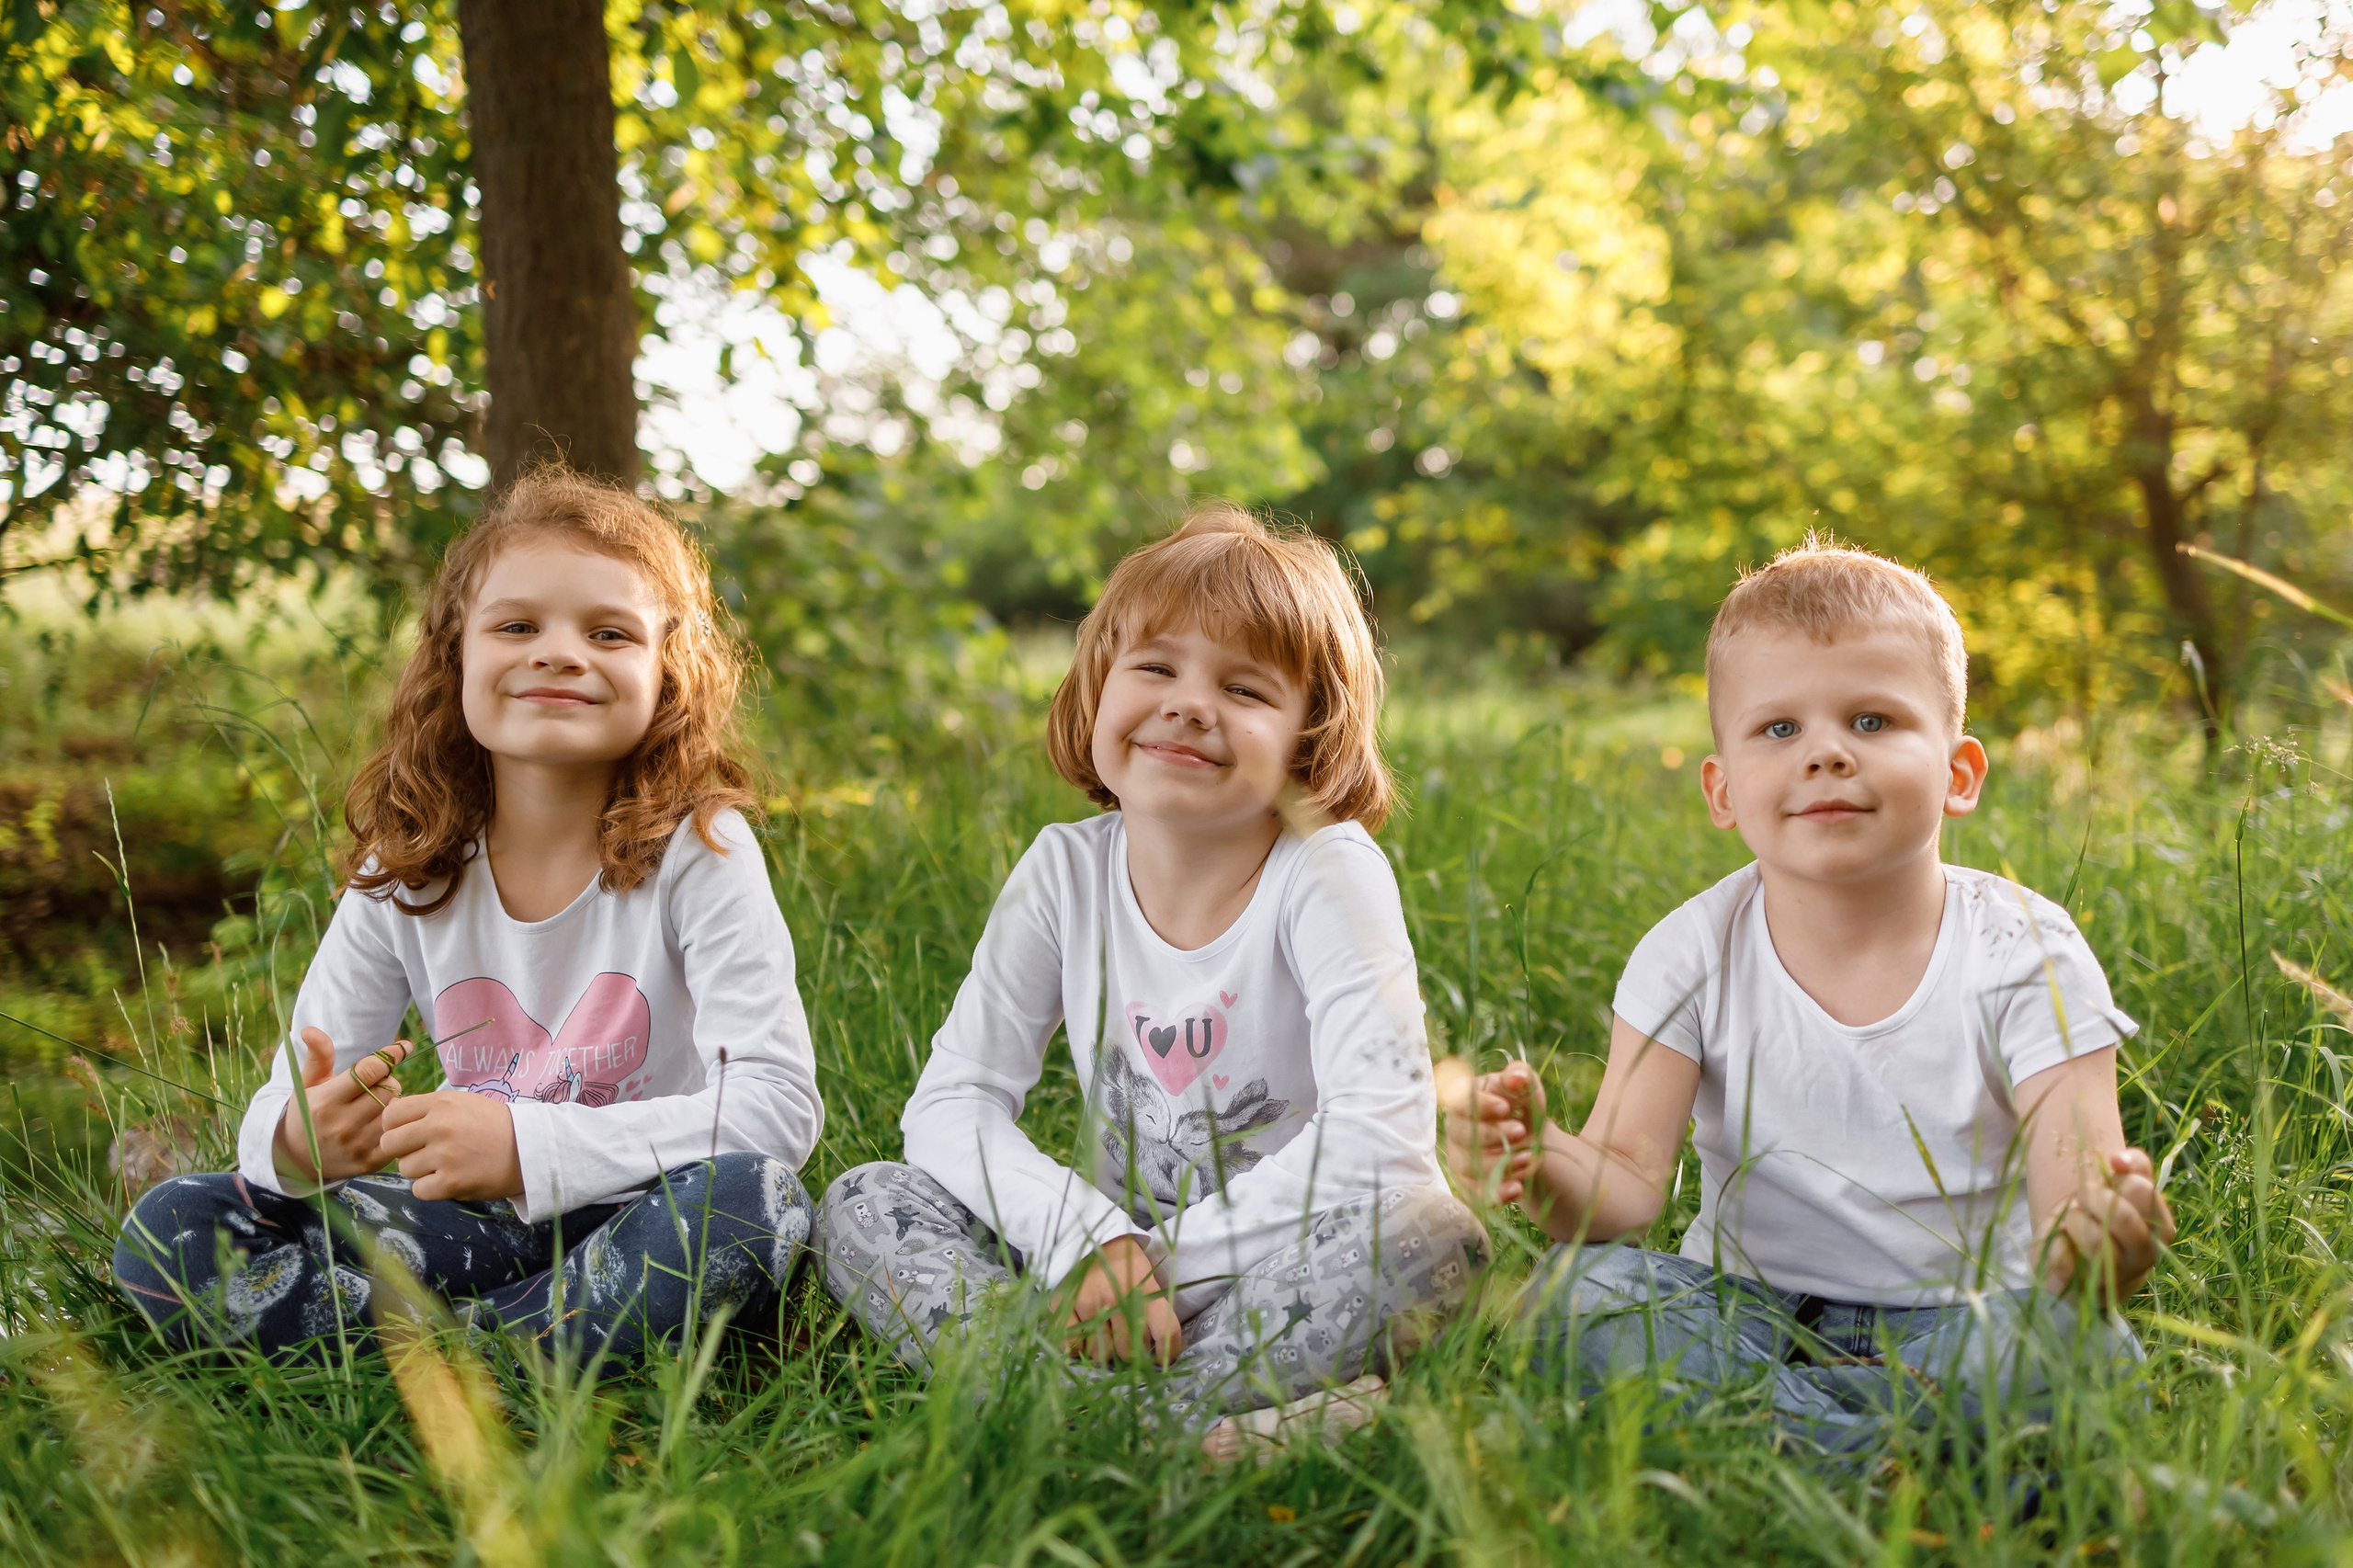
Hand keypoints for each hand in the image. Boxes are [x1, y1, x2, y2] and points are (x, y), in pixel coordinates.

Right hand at [274, 1028, 411, 1182]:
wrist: (297, 1158)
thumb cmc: (307, 1111)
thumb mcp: (307, 1083)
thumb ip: (318, 1056)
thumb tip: (310, 1029)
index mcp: (326, 1101)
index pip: (370, 1070)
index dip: (389, 1055)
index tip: (402, 1047)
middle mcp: (341, 1124)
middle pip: (389, 1089)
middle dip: (388, 1081)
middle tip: (377, 1084)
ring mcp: (356, 1145)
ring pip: (396, 1110)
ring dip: (393, 1103)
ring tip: (377, 1103)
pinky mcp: (369, 1162)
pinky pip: (398, 1134)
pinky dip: (396, 1125)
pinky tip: (383, 1121)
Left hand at [378, 1090, 524, 1202]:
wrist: (530, 1149)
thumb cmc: (493, 1125)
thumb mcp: (462, 1103)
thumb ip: (427, 1107)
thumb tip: (389, 1114)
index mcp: (441, 1103)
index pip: (390, 1116)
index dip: (395, 1127)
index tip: (410, 1134)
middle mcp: (440, 1126)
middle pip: (390, 1144)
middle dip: (402, 1151)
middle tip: (424, 1152)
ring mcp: (445, 1156)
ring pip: (405, 1168)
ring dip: (420, 1170)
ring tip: (445, 1164)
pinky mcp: (452, 1183)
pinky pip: (419, 1190)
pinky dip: (432, 1188)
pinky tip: (450, 1179)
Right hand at [1062, 1236, 1181, 1365]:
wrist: (1088, 1236)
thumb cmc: (1123, 1262)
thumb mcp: (1146, 1275)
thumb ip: (1154, 1308)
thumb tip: (1160, 1351)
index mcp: (1144, 1288)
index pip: (1165, 1330)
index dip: (1166, 1352)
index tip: (1161, 1360)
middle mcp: (1117, 1296)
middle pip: (1128, 1350)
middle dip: (1129, 1353)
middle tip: (1125, 1342)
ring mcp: (1089, 1302)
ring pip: (1101, 1353)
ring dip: (1104, 1351)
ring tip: (1104, 1336)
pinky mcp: (1064, 1305)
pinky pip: (1073, 1346)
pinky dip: (1078, 1349)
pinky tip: (1083, 1337)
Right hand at [1440, 1058, 1546, 1205]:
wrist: (1529, 1139)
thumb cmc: (1521, 1106)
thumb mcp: (1525, 1088)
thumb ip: (1520, 1076)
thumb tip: (1518, 1078)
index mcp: (1465, 1099)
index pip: (1460, 1100)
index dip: (1480, 1105)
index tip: (1505, 1108)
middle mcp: (1456, 1128)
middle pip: (1462, 1134)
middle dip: (1492, 1135)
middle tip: (1522, 1133)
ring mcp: (1460, 1157)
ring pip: (1469, 1165)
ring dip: (1499, 1164)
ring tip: (1529, 1158)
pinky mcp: (1469, 1183)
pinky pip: (1475, 1193)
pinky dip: (1495, 1194)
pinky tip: (1516, 1189)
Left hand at [2046, 1147, 2175, 1302]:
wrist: (2073, 1249)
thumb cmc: (2099, 1212)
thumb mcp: (2118, 1185)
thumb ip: (2132, 1165)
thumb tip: (2118, 1159)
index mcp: (2158, 1228)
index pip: (2144, 1192)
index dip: (2118, 1179)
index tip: (2107, 1179)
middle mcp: (2143, 1256)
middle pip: (2123, 1218)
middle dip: (2093, 1197)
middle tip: (2081, 1197)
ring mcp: (2114, 1278)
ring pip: (2099, 1246)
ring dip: (2075, 1221)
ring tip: (2071, 1218)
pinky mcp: (2081, 1291)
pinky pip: (2066, 1266)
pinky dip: (2055, 1245)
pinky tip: (2058, 1239)